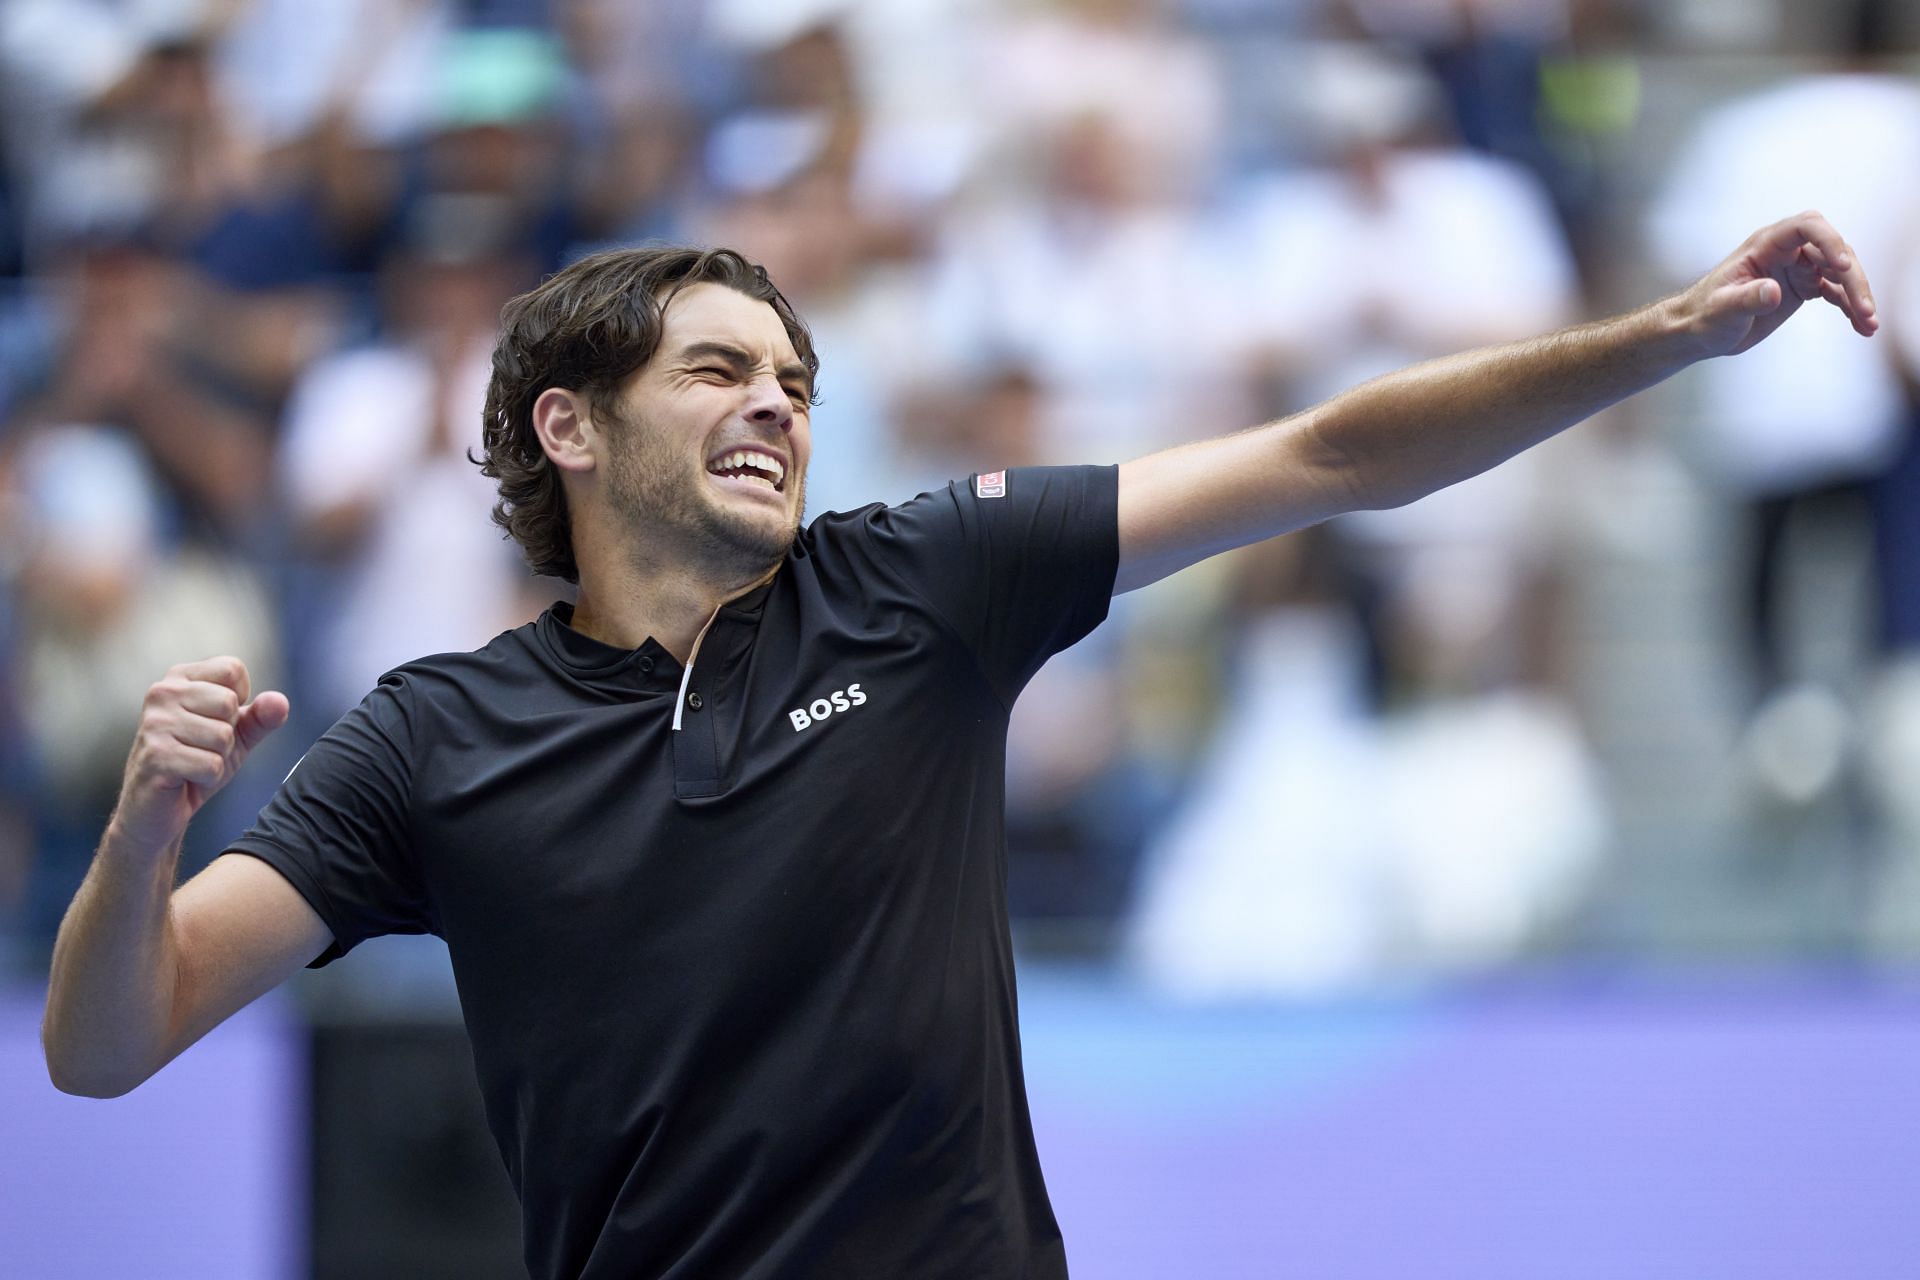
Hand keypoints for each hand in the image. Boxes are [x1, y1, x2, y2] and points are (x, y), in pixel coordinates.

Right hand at [109, 657, 290, 855]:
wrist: (158, 808)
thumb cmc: (196, 762)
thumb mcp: (237, 735)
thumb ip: (262, 716)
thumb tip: (280, 702)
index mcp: (180, 678)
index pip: (232, 668)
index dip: (239, 701)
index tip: (216, 719)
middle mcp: (162, 693)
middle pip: (228, 703)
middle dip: (228, 734)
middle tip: (202, 747)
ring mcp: (155, 724)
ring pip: (222, 736)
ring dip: (218, 758)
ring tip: (193, 762)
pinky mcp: (155, 755)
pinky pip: (211, 764)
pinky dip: (208, 777)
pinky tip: (186, 778)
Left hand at [1673, 210, 1878, 358]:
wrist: (1698, 331)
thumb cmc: (1703, 316)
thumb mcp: (1721, 310)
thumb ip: (1746, 299)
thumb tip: (1773, 292)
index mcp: (1765, 245)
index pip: (1806, 226)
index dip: (1828, 240)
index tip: (1842, 266)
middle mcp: (1787, 251)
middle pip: (1833, 251)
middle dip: (1852, 278)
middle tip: (1865, 309)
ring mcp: (1798, 268)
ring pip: (1841, 273)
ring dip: (1858, 295)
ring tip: (1870, 323)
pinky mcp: (1804, 288)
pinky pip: (1836, 292)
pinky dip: (1850, 307)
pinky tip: (1863, 327)